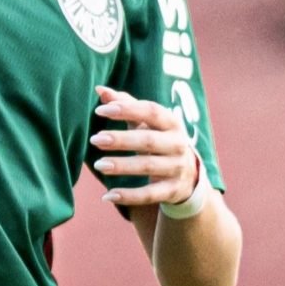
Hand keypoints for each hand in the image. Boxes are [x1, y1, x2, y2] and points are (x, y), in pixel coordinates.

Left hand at [89, 86, 197, 207]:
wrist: (189, 175)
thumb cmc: (159, 140)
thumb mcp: (147, 122)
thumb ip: (125, 105)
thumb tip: (99, 89)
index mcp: (172, 123)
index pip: (151, 111)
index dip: (127, 109)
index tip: (101, 110)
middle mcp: (178, 144)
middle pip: (148, 140)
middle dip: (121, 139)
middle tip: (95, 139)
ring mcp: (177, 168)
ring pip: (148, 167)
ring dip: (122, 166)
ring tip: (99, 165)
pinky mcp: (173, 191)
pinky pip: (150, 194)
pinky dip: (129, 195)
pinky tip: (107, 195)